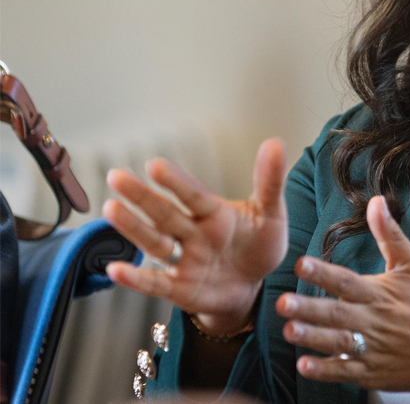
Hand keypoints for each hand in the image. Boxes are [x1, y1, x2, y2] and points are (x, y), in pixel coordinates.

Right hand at [103, 138, 288, 331]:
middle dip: (142, 196)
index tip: (155, 165)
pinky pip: (155, 283)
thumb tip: (276, 143)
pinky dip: (136, 278)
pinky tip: (115, 269)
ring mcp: (184, 260)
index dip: (175, 181)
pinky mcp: (180, 288)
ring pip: (154, 242)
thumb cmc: (258, 245)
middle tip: (116, 176)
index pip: (193, 195)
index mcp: (214, 212)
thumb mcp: (271, 213)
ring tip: (111, 209)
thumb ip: (270, 182)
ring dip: (133, 227)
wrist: (254, 285)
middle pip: (165, 213)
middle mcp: (193, 233)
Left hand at [277, 195, 409, 397]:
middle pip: (337, 313)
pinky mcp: (372, 373)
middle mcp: (374, 321)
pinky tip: (305, 366)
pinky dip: (325, 370)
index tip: (301, 264)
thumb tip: (376, 202)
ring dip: (313, 337)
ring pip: (338, 343)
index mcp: (381, 294)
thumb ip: (390, 235)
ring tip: (289, 331)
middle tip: (282, 303)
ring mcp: (373, 349)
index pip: (347, 280)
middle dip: (308, 308)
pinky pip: (345, 372)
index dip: (323, 272)